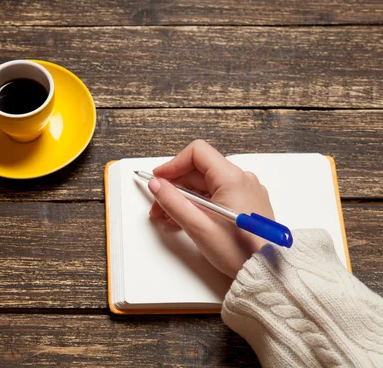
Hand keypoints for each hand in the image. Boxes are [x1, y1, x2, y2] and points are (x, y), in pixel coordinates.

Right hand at [148, 140, 273, 278]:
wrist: (267, 271)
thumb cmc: (239, 251)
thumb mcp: (198, 227)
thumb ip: (173, 202)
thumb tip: (156, 185)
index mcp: (232, 179)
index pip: (197, 153)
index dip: (173, 164)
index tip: (159, 180)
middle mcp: (242, 179)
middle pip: (199, 170)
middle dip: (175, 186)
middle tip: (159, 207)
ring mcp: (246, 191)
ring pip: (206, 184)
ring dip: (185, 197)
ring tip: (171, 217)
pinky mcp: (246, 203)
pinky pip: (217, 194)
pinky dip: (200, 203)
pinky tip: (188, 219)